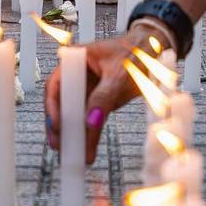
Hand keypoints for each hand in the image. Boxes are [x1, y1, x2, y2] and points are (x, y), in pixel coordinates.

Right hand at [42, 28, 146, 163]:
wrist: (153, 51)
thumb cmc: (135, 52)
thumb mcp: (119, 74)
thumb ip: (104, 96)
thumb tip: (91, 120)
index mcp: (75, 59)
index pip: (55, 84)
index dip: (53, 106)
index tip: (57, 125)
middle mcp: (76, 75)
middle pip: (61, 103)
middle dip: (59, 125)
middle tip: (60, 145)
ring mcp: (86, 89)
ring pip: (73, 114)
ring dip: (72, 134)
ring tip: (72, 154)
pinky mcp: (98, 102)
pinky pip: (89, 120)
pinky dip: (88, 134)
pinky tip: (86, 150)